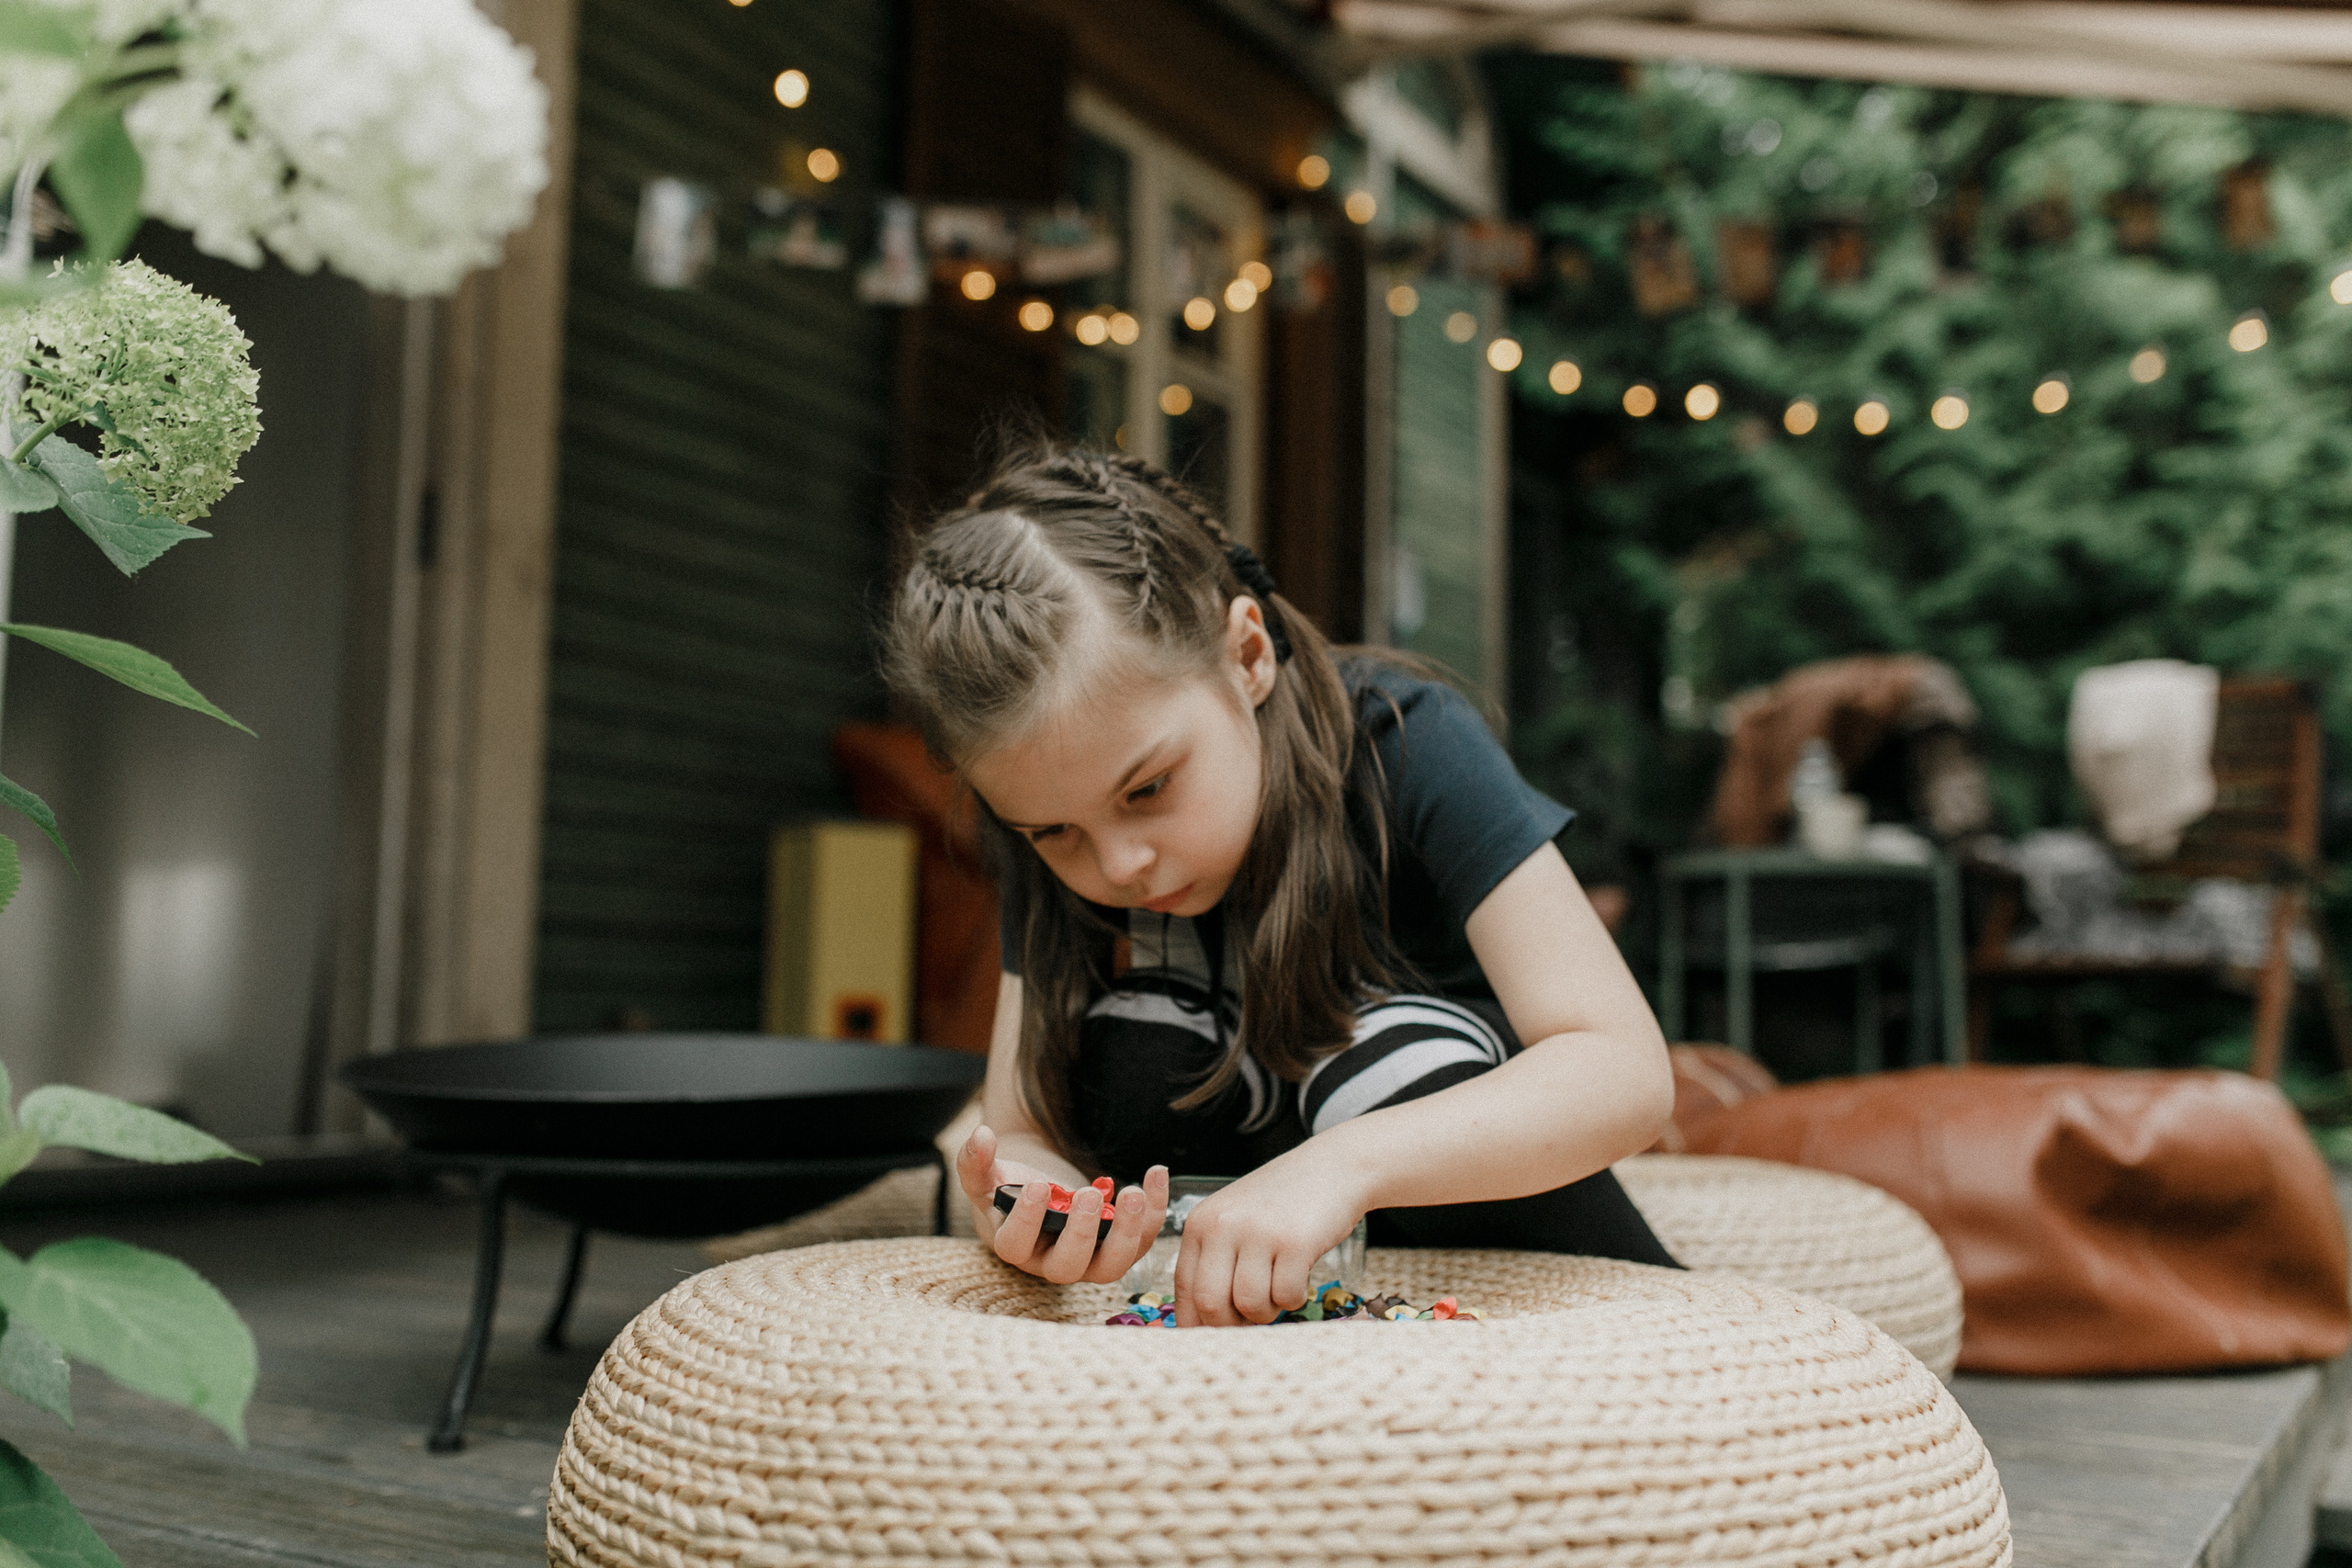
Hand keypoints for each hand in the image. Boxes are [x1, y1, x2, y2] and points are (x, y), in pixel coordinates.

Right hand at [956, 1122, 1168, 1284]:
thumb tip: (981, 1135)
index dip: (1027, 1221)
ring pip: (1111, 1266)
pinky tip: (1156, 1174)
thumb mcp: (986, 1176)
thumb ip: (975, 1161)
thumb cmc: (1010, 1190)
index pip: (1015, 1245)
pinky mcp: (1118, 1246)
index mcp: (1016, 1246)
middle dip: (1082, 1232)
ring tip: (1133, 1194)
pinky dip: (1155, 1211)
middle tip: (1089, 1193)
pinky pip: (1142, 1239)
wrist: (1041, 1194)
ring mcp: (1089, 1259)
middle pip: (1068, 1266)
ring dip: (1127, 1232)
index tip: (1038, 1186)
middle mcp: (1052, 1262)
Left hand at [1173, 1147, 1369, 1326]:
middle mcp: (1223, 1225)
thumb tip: (1200, 1323)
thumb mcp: (1234, 1221)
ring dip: (1268, 1311)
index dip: (1198, 1322)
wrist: (1332, 1167)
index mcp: (1201, 1223)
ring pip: (1249, 1305)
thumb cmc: (1281, 1203)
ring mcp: (1258, 1232)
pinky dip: (1295, 1299)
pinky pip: (1286, 1296)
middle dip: (1233, 1324)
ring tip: (1278, 1289)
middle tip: (1253, 1314)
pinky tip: (1299, 1277)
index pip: (1184, 1289)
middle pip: (1210, 1304)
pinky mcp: (1295, 1242)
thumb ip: (1214, 1262)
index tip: (1216, 1335)